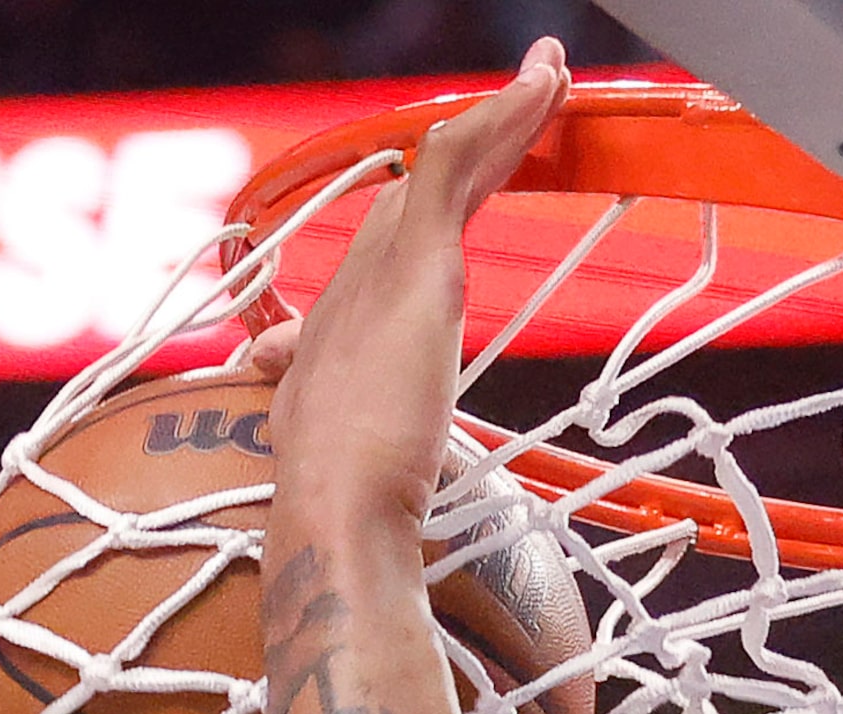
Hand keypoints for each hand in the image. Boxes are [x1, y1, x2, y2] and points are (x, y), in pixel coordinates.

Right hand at [264, 40, 570, 520]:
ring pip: (439, 169)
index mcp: (332, 332)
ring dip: (498, 119)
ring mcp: (379, 269)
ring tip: (549, 76)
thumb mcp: (333, 451)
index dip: (428, 209)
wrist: (335, 507)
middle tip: (524, 103)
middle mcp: (348, 287)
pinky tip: (541, 85)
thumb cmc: (340, 501)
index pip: (388, 248)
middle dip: (469, 149)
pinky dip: (499, 119)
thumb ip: (326, 418)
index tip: (464, 185)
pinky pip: (455, 165)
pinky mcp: (415, 262)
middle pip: (412, 195)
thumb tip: (293, 394)